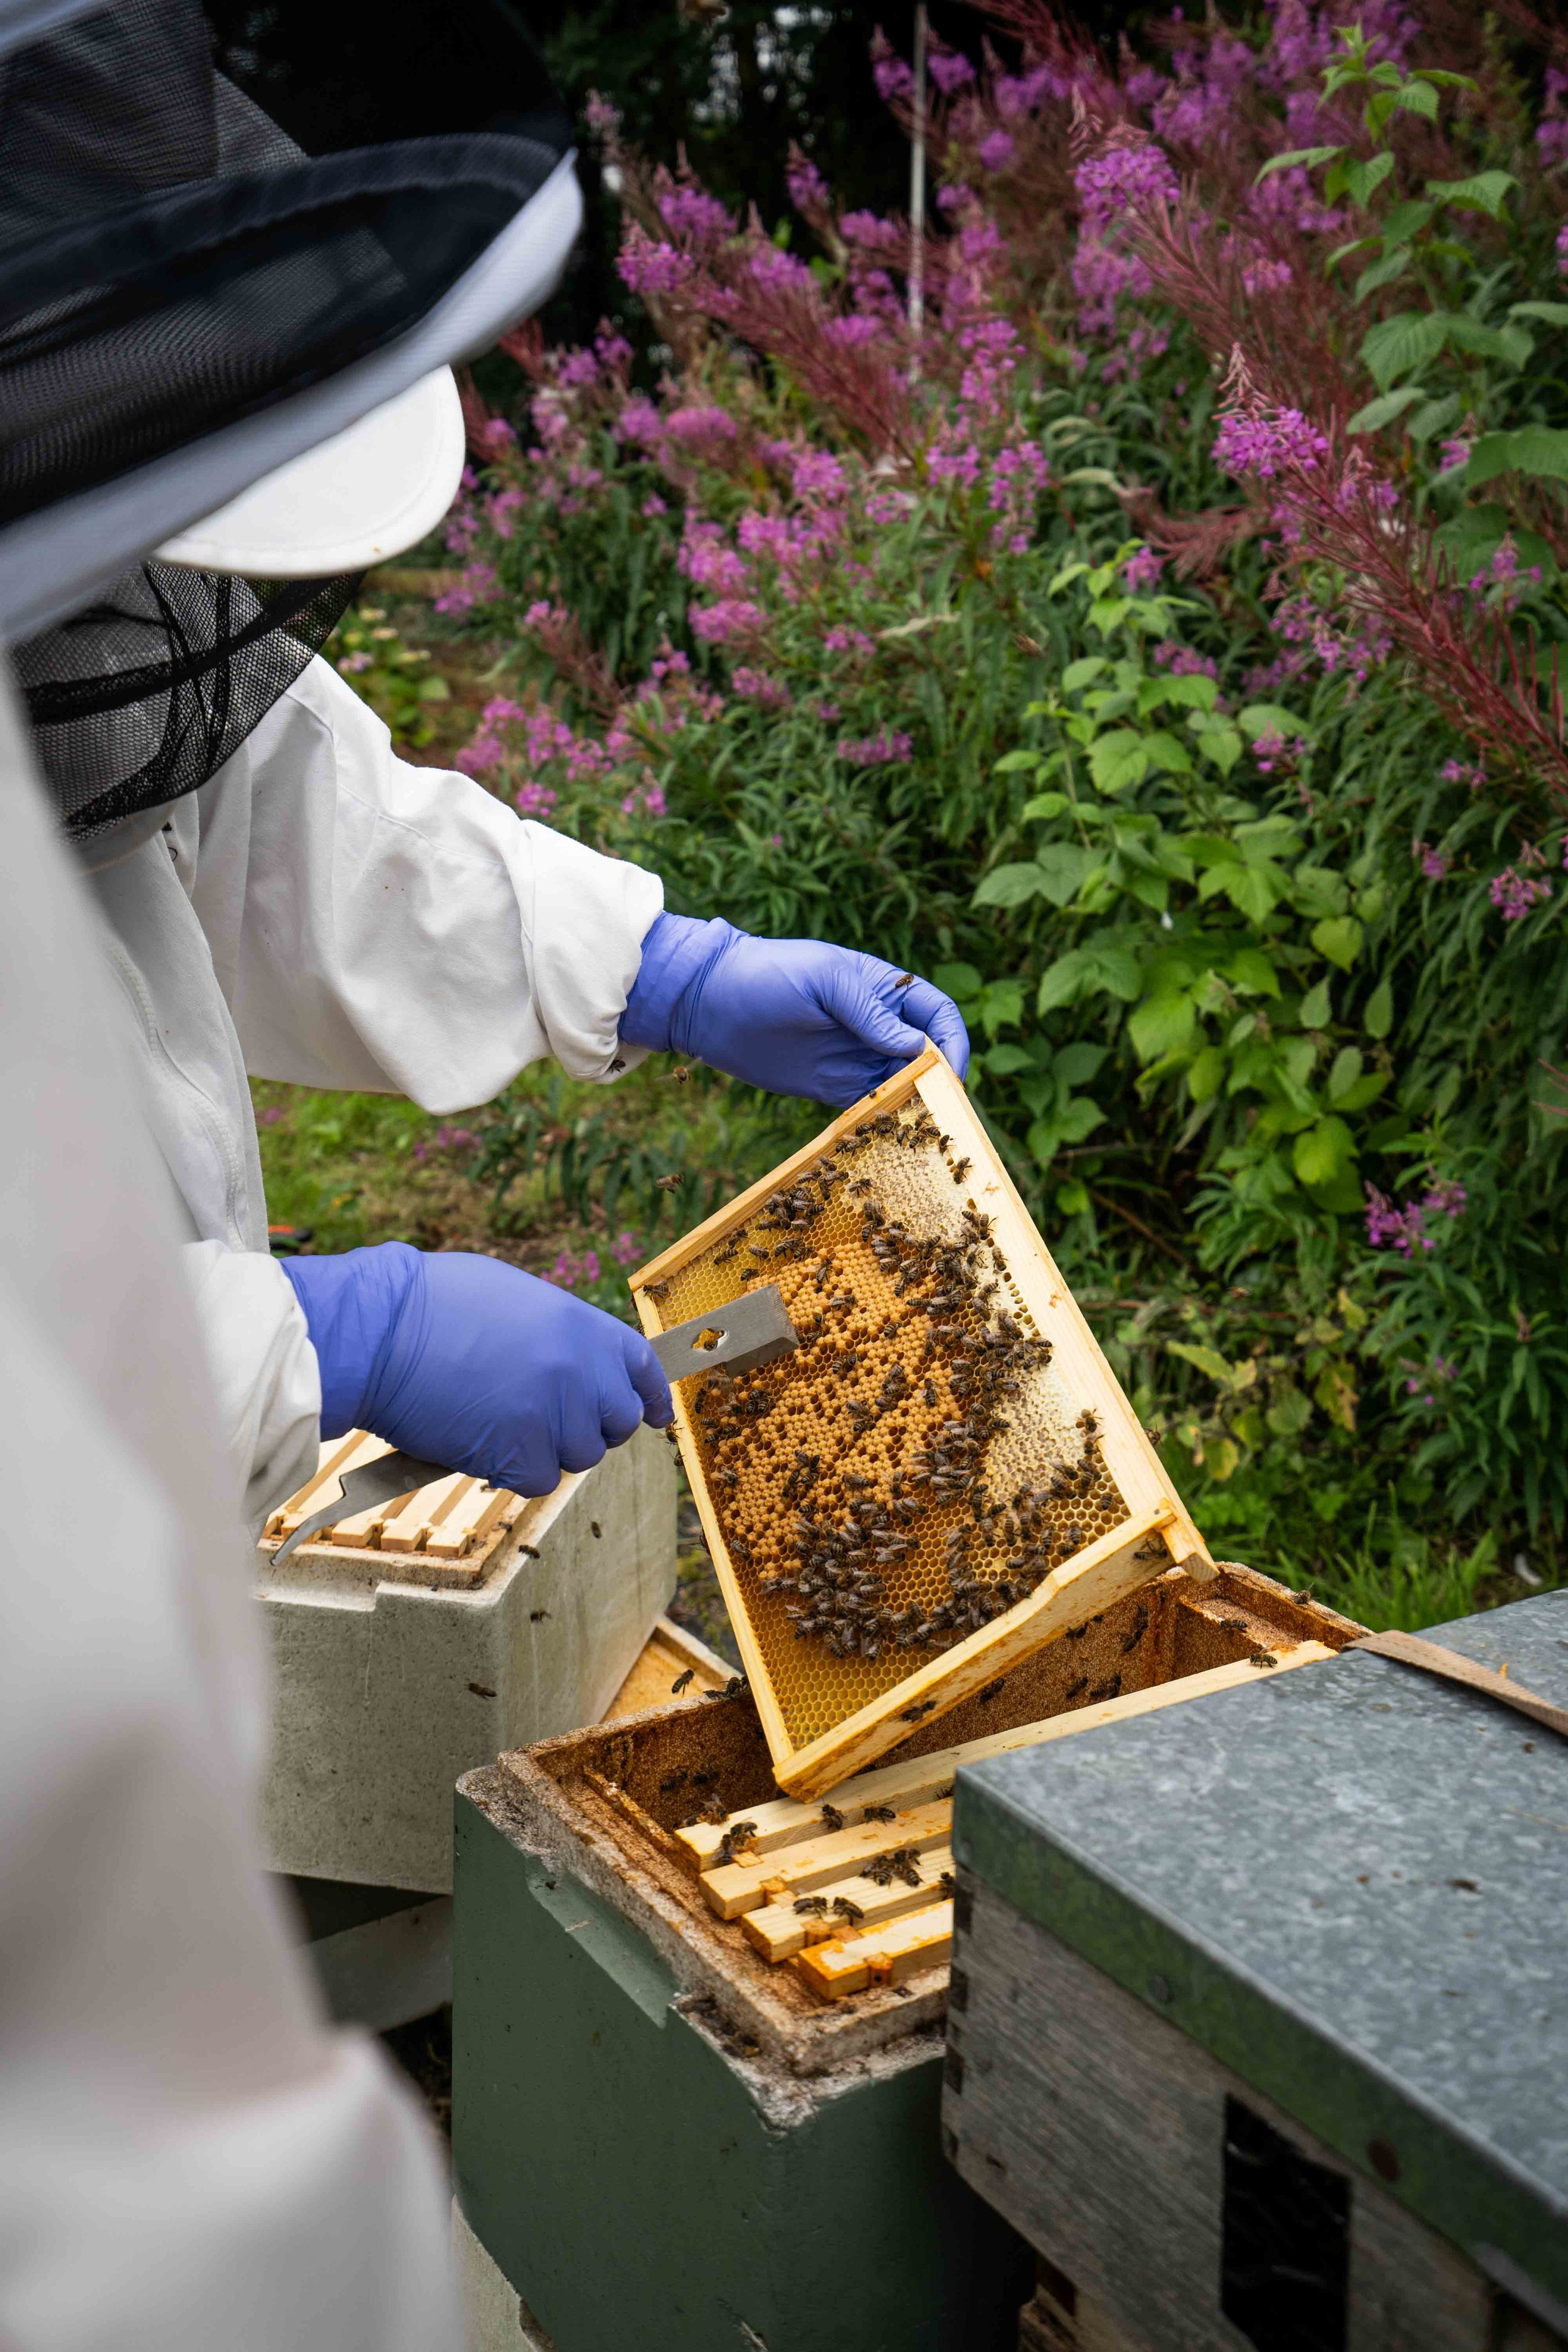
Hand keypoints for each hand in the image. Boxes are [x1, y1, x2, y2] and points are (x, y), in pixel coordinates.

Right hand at [281, 1244, 671, 1495]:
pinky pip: (536, 1479)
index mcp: (583, 1324)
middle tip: (542, 1422)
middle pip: (616, 1423)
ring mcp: (556, 1412)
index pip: (642, 1369)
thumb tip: (575, 1363)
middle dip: (586, 1427)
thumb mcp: (514, 1298)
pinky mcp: (522, 1452)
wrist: (379, 1330)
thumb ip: (558, 1334)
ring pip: (577, 1456)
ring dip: (543, 1449)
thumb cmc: (429, 1305)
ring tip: (494, 1420)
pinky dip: (509, 1470)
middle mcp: (582, 1369)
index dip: (648, 1396)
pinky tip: (477, 1440)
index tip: (652, 1415)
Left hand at [621, 912, 969, 1106]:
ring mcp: (856, 1057)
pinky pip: (871, 1106)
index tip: (951, 1072)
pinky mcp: (833, 1086)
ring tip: (920, 1128)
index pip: (938, 1015)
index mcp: (884, 989)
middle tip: (943, 1112)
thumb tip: (916, 1047)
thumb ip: (870, 1012)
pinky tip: (887, 1134)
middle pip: (928, 1056)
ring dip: (916, 1104)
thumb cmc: (769, 975)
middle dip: (940, 1081)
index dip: (953, 1042)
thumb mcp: (824, 980)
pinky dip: (884, 1120)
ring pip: (903, 1084)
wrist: (710, 1004)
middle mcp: (877, 1025)